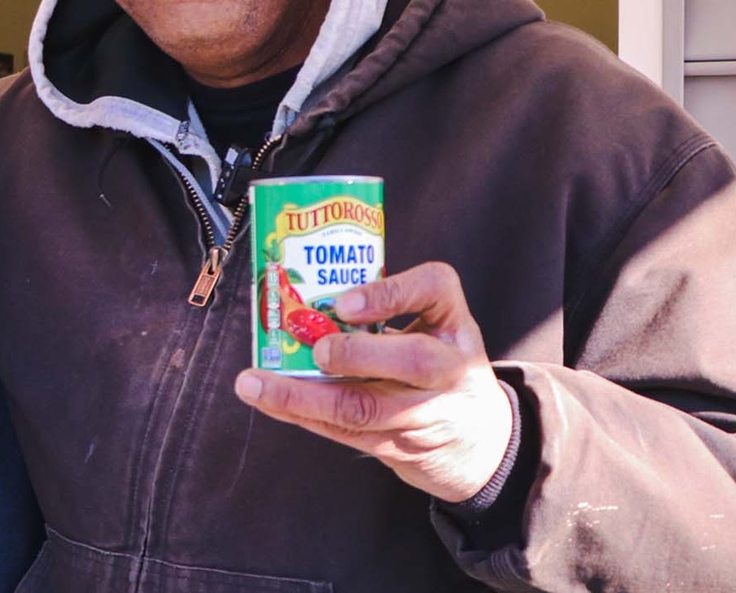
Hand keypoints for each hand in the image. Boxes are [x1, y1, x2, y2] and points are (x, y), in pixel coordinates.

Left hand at [234, 262, 512, 502]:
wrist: (481, 443)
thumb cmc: (439, 367)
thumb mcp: (433, 328)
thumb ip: (386, 308)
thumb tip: (305, 296)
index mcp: (454, 324)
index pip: (434, 289)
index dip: (388, 294)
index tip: (344, 303)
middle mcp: (450, 369)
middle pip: (412, 360)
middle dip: (355, 355)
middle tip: (314, 348)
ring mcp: (427, 414)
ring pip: (365, 408)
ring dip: (302, 397)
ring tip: (254, 384)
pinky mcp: (399, 446)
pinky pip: (345, 432)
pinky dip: (303, 416)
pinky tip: (270, 402)